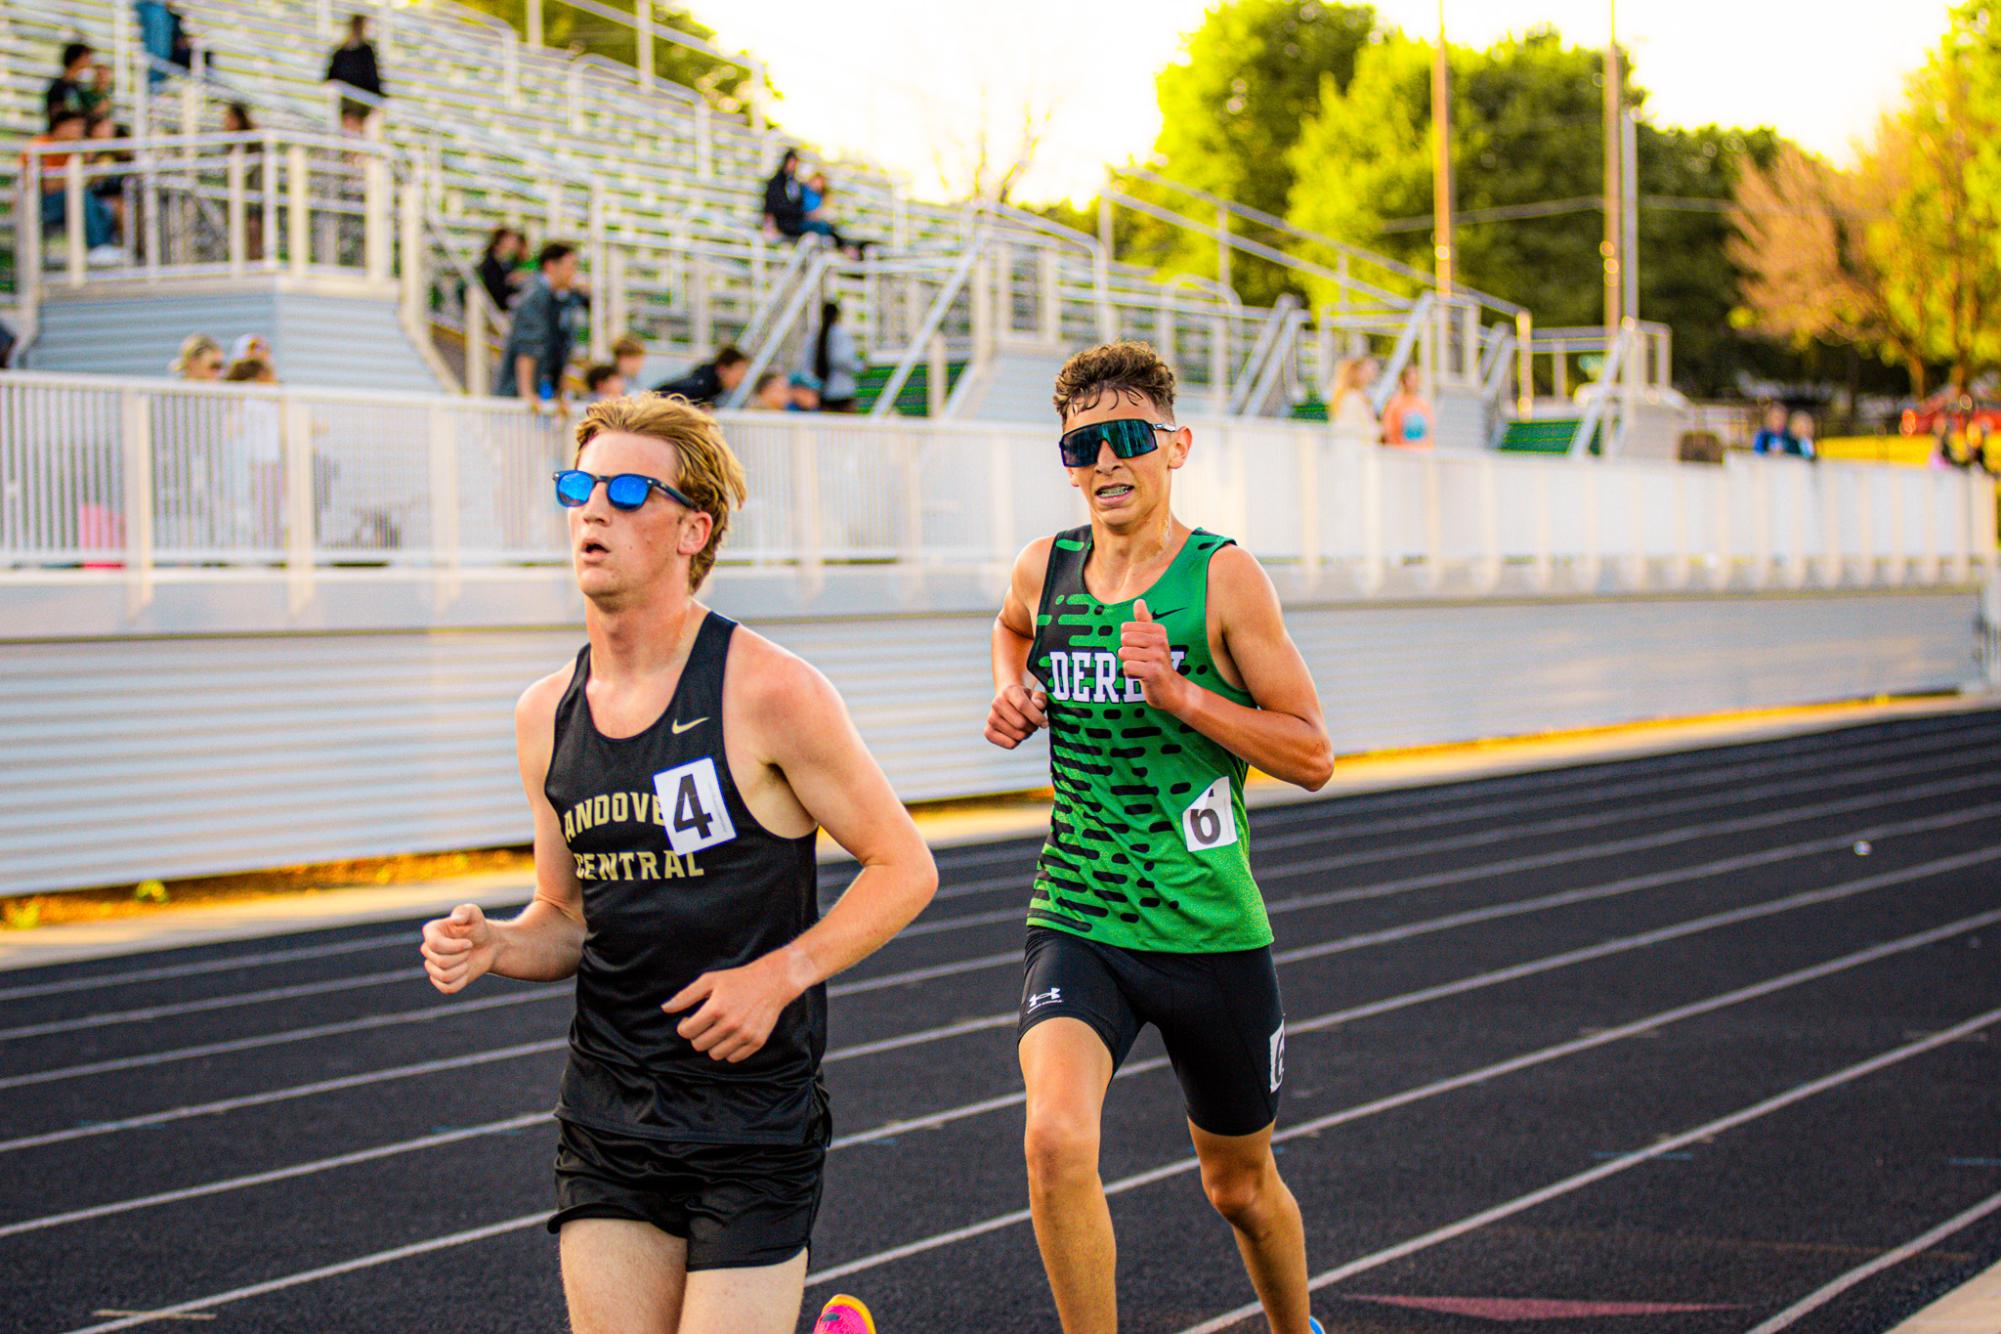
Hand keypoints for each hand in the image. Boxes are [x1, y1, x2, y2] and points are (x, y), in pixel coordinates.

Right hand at [420, 903, 497, 993]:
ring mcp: (433, 966)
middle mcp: (428, 949)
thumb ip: (465, 912)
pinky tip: (466, 971)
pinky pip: (448, 988)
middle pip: (440, 962)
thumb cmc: (479, 928)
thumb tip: (455, 920)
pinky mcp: (441, 981)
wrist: (488, 945)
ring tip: (467, 960)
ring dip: (462, 968)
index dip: (454, 947)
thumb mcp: (474, 915)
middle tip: (469, 949)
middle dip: (461, 956)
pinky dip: (461, 981)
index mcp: (431, 932)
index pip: (434, 944)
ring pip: (443, 976)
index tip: (469, 943)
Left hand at [663, 954, 801, 1062]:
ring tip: (718, 1030)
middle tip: (705, 1024)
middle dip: (697, 1035)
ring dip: (712, 1044)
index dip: (684, 1026)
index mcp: (716, 1009)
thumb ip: (685, 995)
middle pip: (699, 1045)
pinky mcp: (756, 1042)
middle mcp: (730, 1024)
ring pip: (715, 1054)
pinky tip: (731, 1036)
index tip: (690, 1019)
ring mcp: (745, 1035)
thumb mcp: (710, 980)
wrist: (772, 982)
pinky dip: (729, 1050)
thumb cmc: (737, 980)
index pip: (687, 1032)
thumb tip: (665, 1008)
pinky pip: (734, 1058)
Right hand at [984, 681, 1047, 748]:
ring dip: (1026, 734)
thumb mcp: (1036, 696)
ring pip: (1017, 735)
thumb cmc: (1027, 700)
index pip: (1022, 706)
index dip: (1037, 717)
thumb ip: (1040, 699)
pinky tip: (1016, 733)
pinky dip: (1018, 742)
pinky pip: (1010, 744)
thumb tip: (1038, 706)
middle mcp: (996, 703)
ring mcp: (991, 718)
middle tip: (1033, 724)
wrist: (1009, 703)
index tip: (1045, 723)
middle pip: (1021, 723)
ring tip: (1024, 727)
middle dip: (1033, 727)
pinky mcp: (988, 732)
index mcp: (1009, 691)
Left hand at [1118, 599, 1187, 712]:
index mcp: (1159, 631)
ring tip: (1142, 669)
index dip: (1128, 642)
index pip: (1125, 629)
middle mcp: (1160, 641)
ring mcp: (1158, 657)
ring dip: (1129, 665)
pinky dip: (1130, 674)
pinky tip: (1142, 677)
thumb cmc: (1157, 663)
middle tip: (1142, 661)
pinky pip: (1127, 667)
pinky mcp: (1153, 672)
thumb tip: (1139, 601)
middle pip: (1124, 640)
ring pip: (1124, 654)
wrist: (1171, 690)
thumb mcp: (1152, 640)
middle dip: (1127, 653)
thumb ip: (1144, 621)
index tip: (1142, 651)